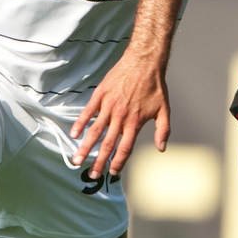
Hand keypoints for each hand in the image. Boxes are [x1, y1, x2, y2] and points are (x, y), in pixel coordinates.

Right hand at [69, 52, 170, 180]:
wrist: (144, 62)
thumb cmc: (155, 86)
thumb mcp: (164, 109)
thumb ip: (162, 130)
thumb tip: (161, 148)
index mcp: (134, 122)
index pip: (124, 148)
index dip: (118, 162)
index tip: (111, 172)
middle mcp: (120, 117)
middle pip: (107, 144)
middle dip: (99, 161)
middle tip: (92, 175)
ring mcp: (108, 106)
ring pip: (94, 131)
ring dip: (85, 148)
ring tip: (77, 160)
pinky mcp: (100, 95)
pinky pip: (88, 112)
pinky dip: (80, 124)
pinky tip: (74, 135)